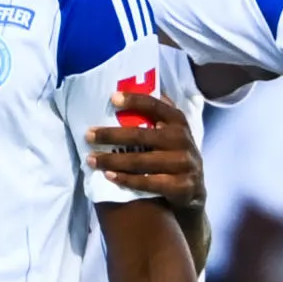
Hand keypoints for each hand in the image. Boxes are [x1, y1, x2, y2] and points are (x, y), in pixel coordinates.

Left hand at [86, 91, 202, 206]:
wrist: (194, 191)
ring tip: (91, 159)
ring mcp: (183, 164)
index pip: (154, 106)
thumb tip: (130, 90)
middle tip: (88, 135)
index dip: (134, 101)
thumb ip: (157, 114)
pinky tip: (108, 176)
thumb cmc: (174, 155)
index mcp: (178, 122)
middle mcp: (182, 140)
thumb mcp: (172, 132)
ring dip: (112, 160)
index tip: (111, 99)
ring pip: (140, 161)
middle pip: (141, 135)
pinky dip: (126, 180)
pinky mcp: (180, 186)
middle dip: (111, 135)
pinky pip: (147, 182)